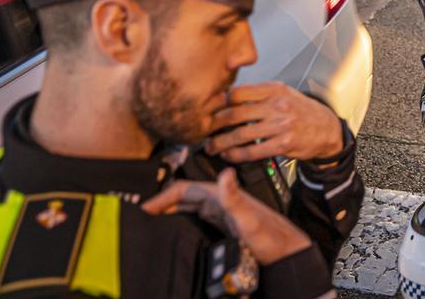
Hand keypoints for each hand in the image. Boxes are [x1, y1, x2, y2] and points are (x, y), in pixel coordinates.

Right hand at [142, 168, 309, 265]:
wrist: (284, 250)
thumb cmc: (270, 235)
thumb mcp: (248, 217)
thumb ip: (234, 196)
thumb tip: (226, 173)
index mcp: (220, 194)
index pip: (182, 189)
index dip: (160, 197)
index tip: (143, 209)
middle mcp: (218, 200)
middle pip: (180, 198)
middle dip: (159, 205)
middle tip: (139, 218)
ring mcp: (218, 212)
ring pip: (184, 209)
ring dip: (166, 213)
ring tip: (148, 224)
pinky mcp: (220, 224)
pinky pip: (192, 219)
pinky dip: (177, 222)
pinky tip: (171, 232)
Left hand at [206, 82, 343, 162]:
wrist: (326, 128)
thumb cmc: (301, 111)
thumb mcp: (284, 93)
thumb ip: (259, 94)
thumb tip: (228, 97)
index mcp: (274, 89)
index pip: (237, 93)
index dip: (219, 103)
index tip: (210, 111)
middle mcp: (277, 105)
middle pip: (234, 114)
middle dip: (214, 125)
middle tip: (204, 131)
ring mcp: (280, 125)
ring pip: (240, 135)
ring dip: (220, 143)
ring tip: (211, 147)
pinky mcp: (283, 144)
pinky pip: (252, 151)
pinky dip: (235, 155)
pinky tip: (228, 156)